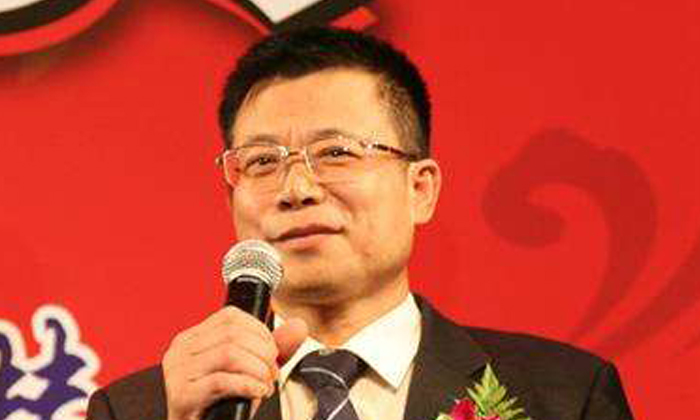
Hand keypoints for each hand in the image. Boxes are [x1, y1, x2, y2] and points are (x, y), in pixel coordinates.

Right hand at [162, 306, 307, 419]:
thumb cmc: (220, 406)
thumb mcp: (250, 372)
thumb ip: (272, 349)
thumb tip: (298, 326)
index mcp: (193, 338)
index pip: (230, 316)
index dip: (260, 332)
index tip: (271, 354)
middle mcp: (180, 350)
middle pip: (233, 333)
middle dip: (263, 353)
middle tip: (270, 375)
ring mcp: (177, 372)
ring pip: (229, 353)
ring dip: (258, 370)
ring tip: (264, 385)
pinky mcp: (181, 396)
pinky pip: (221, 381)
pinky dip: (248, 385)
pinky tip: (257, 393)